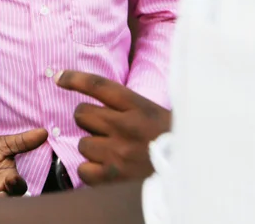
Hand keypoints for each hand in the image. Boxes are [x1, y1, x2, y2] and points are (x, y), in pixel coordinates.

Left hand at [0, 128, 47, 196]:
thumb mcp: (0, 144)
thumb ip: (21, 142)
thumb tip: (43, 131)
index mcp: (9, 179)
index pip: (19, 186)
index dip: (17, 185)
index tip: (11, 179)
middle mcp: (0, 191)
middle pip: (10, 201)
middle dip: (7, 200)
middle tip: (1, 194)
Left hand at [56, 70, 171, 184]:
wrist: (194, 172)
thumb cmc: (175, 141)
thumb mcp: (158, 114)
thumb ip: (130, 106)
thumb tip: (103, 99)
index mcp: (138, 107)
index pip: (98, 85)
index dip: (74, 78)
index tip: (59, 77)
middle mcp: (125, 127)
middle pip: (81, 113)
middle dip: (88, 121)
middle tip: (104, 130)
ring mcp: (118, 153)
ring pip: (82, 143)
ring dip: (92, 148)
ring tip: (113, 154)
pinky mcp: (114, 178)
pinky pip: (83, 169)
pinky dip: (91, 171)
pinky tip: (106, 170)